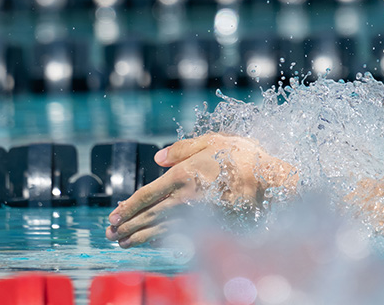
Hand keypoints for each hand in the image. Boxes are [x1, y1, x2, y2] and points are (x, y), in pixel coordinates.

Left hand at [106, 132, 296, 247]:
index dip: (129, 207)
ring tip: (123, 242)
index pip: (147, 195)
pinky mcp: (210, 226)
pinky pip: (180, 234)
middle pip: (149, 215)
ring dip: (140, 236)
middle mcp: (186, 197)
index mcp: (183, 175)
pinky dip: (162, 240)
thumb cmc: (243, 156)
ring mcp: (198, 215)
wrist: (272, 180)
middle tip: (111, 234)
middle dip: (128, 226)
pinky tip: (152, 243)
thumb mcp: (213, 140)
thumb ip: (183, 148)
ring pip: (161, 229)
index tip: (114, 216)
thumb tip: (158, 158)